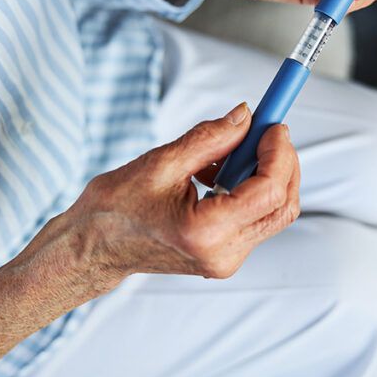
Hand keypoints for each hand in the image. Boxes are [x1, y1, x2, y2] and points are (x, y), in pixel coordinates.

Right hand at [62, 103, 299, 280]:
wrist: (93, 248)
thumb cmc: (115, 210)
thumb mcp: (161, 163)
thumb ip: (211, 138)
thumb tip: (246, 116)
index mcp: (206, 232)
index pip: (269, 190)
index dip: (279, 153)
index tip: (272, 124)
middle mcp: (223, 254)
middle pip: (283, 205)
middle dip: (282, 162)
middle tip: (264, 129)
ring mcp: (226, 260)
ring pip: (273, 212)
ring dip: (265, 174)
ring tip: (228, 153)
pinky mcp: (225, 257)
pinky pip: (256, 219)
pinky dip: (250, 189)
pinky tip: (218, 173)